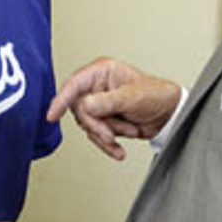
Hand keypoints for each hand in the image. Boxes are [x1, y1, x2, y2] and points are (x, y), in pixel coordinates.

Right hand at [47, 56, 180, 159]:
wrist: (169, 115)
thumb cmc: (156, 95)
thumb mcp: (131, 97)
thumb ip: (106, 102)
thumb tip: (84, 105)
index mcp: (102, 71)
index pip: (74, 84)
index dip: (61, 99)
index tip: (52, 115)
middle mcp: (97, 86)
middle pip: (79, 110)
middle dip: (97, 125)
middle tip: (111, 133)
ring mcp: (99, 104)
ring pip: (87, 125)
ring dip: (108, 134)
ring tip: (128, 129)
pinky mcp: (104, 120)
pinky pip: (96, 135)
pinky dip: (108, 144)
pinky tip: (119, 150)